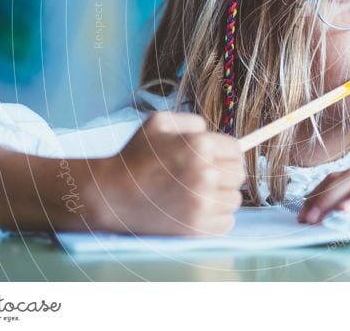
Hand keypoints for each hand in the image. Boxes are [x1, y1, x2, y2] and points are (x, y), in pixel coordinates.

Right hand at [91, 112, 245, 235]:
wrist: (111, 195)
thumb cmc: (134, 157)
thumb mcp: (159, 122)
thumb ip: (191, 121)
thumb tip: (212, 132)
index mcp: (200, 145)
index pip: (237, 150)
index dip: (226, 154)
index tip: (215, 160)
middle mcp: (205, 173)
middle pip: (238, 175)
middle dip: (224, 174)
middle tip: (203, 177)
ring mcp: (202, 202)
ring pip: (234, 199)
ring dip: (220, 197)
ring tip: (197, 194)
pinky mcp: (197, 227)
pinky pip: (227, 222)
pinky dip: (216, 218)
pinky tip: (196, 210)